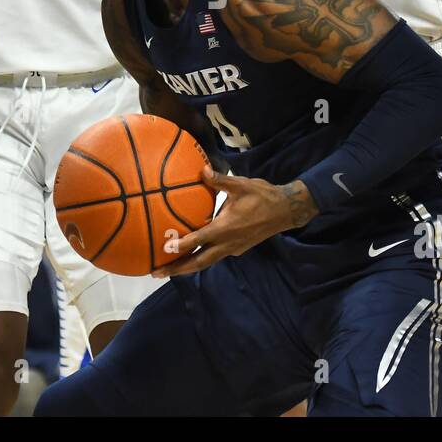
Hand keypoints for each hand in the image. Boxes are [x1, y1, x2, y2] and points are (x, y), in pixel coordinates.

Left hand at [153, 166, 317, 277]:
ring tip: (169, 270)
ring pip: (207, 262)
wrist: (285, 211)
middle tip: (157, 272)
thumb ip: (219, 180)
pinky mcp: (238, 248)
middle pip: (198, 262)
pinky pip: (216, 257)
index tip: (164, 251)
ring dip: (187, 267)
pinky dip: (201, 259)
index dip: (180, 246)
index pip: (198, 240)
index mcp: (225, 228)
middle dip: (177, 269)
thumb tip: (202, 169)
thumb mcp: (241, 184)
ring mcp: (233, 248)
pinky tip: (193, 254)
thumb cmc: (262, 196)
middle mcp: (227, 243)